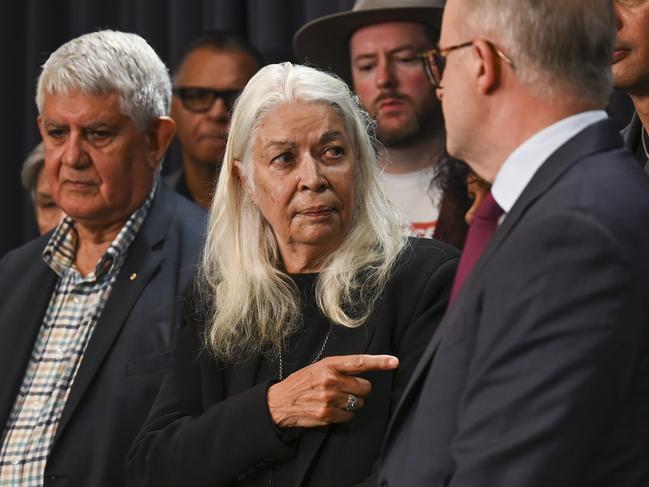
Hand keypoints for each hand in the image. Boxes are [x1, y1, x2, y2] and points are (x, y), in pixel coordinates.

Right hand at [267, 354, 398, 428]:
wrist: (279, 402)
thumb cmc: (302, 382)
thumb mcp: (318, 368)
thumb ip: (340, 369)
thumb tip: (363, 373)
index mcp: (329, 365)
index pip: (359, 362)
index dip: (379, 362)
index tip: (394, 361)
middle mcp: (330, 380)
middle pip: (364, 387)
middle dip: (359, 390)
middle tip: (346, 389)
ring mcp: (328, 398)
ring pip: (358, 403)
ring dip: (352, 403)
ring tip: (336, 400)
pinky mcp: (327, 415)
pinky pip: (349, 416)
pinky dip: (344, 414)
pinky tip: (331, 410)